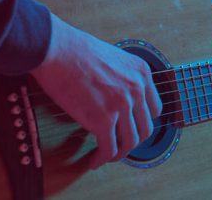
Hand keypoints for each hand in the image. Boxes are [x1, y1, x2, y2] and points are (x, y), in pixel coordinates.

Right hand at [28, 13, 161, 167]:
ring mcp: (122, 105)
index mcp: (141, 72)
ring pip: (129, 142)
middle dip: (132, 140)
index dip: (142, 121)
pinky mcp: (103, 119)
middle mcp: (136, 89)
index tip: (131, 127)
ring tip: (106, 155)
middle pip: (145, 128)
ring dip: (119, 153)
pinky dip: (102, 159)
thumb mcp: (113, 57)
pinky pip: (108, 148)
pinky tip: (94, 160)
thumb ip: (122, 77)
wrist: (57, 50)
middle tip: (119, 144)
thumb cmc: (75, 50)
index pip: (154, 108)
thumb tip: (115, 97)